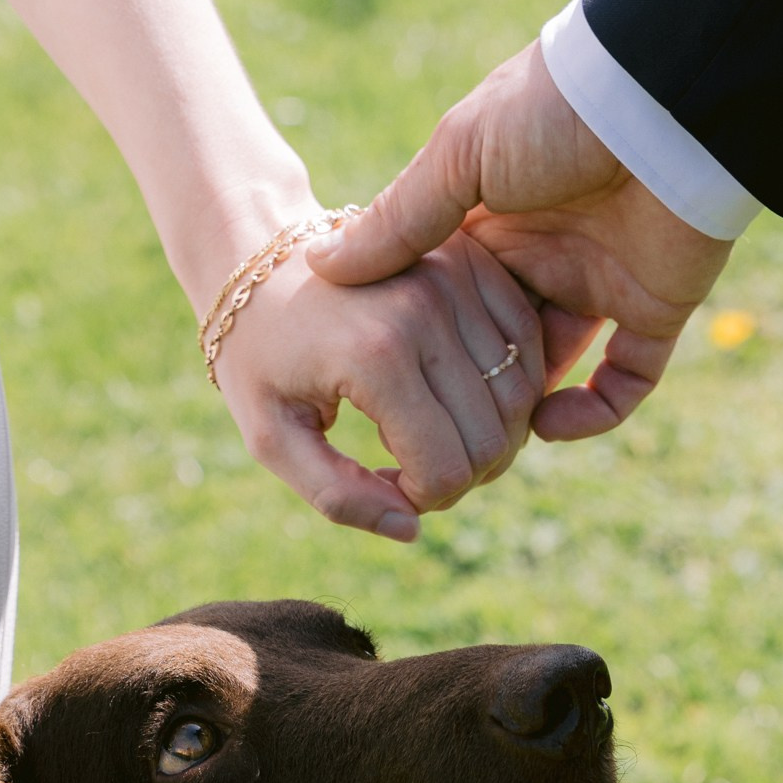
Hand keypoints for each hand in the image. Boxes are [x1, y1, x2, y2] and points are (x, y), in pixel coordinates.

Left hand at [211, 228, 545, 541]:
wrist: (257, 253)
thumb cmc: (259, 355)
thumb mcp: (273, 438)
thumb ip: (336, 496)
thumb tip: (411, 529)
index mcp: (375, 357)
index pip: (446, 471)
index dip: (422, 500)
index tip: (386, 483)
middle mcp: (425, 310)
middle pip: (491, 441)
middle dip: (460, 475)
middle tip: (414, 466)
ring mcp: (454, 278)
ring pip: (519, 398)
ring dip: (487, 433)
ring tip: (435, 430)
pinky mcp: (472, 260)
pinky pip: (526, 346)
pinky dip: (506, 384)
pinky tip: (461, 392)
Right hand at [310, 42, 732, 440]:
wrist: (660, 99)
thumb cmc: (552, 111)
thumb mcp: (459, 157)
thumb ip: (399, 220)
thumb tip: (323, 266)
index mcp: (495, 220)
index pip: (449, 300)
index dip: (419, 345)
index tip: (387, 387)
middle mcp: (546, 256)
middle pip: (498, 346)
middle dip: (471, 393)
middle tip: (436, 435)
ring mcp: (600, 283)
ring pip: (555, 373)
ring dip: (522, 413)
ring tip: (484, 445)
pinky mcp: (653, 309)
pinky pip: (625, 385)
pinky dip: (590, 415)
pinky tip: (546, 427)